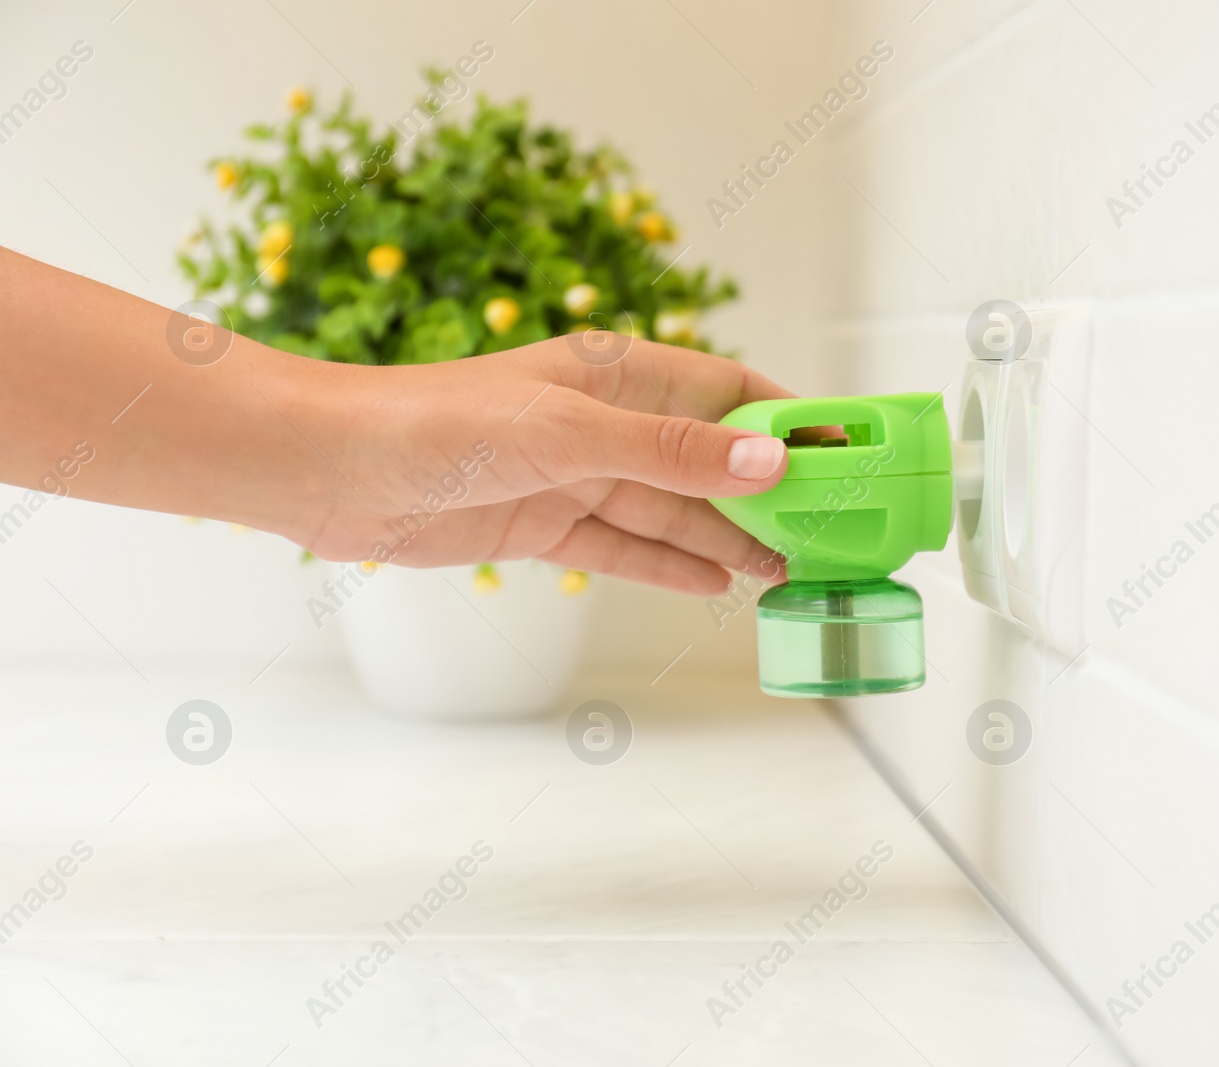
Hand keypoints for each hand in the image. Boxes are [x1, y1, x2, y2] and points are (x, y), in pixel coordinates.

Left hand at [285, 336, 791, 594]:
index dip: (792, 420)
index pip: (731, 391)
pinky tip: (717, 585)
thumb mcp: (567, 433)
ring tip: (791, 569)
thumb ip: (670, 451)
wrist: (328, 468)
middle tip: (831, 534)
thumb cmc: (436, 423)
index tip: (848, 453)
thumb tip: (772, 461)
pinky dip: (671, 566)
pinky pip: (626, 547)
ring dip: (730, 538)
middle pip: (709, 458)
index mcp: (619, 374)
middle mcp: (605, 422)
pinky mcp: (543, 524)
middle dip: (769, 492)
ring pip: (674, 510)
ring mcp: (575, 475)